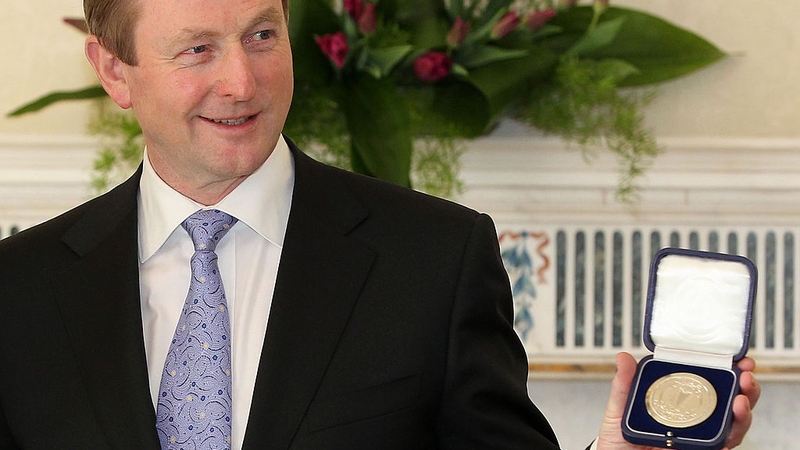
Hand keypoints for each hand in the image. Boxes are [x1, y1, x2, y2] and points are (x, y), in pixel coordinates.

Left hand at [595, 352, 759, 449]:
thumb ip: (624, 385)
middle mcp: (696, 419)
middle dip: (745, 389)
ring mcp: (700, 438)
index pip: (710, 383)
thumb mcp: (619, 410)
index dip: (728, 370)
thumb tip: (623, 357)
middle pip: (730, 403)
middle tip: (745, 376)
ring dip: (743, 413)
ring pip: (733, 426)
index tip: (738, 359)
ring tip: (740, 401)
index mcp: (680, 402)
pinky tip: (730, 429)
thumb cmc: (620, 439)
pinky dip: (730, 437)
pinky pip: (722, 446)